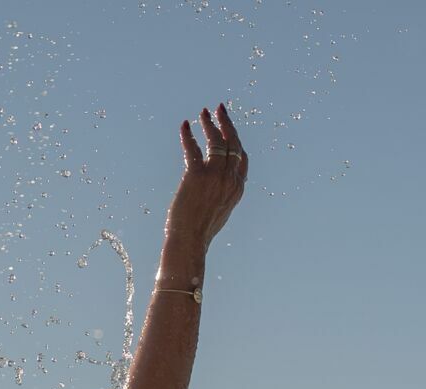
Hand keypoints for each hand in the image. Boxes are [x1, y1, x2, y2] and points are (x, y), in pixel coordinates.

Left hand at [161, 104, 247, 273]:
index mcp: (237, 189)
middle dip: (226, 123)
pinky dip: (188, 135)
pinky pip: (193, 148)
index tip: (228, 128)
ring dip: (209, 124)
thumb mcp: (219, 213)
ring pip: (216, 141)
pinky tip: (184, 125)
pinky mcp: (197, 175)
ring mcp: (215, 176)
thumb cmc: (199, 233)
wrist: (189, 242)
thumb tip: (215, 187)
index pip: (242, 158)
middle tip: (219, 109)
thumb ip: (221, 195)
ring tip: (202, 113)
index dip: (236, 140)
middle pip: (233, 143)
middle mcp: (229, 180)